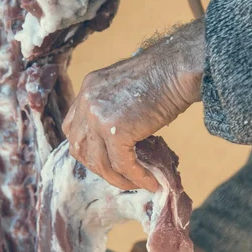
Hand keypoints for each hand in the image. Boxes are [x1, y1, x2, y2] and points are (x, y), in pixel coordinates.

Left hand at [62, 19, 204, 191]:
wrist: (179, 67)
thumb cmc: (164, 76)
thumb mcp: (127, 90)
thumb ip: (115, 110)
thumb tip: (122, 140)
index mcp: (88, 89)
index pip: (73, 128)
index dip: (87, 149)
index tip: (104, 160)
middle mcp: (87, 101)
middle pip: (79, 148)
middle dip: (98, 167)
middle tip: (120, 176)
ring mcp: (97, 116)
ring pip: (99, 162)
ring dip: (117, 178)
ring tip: (136, 184)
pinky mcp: (115, 130)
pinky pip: (122, 164)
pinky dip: (136, 177)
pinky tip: (150, 182)